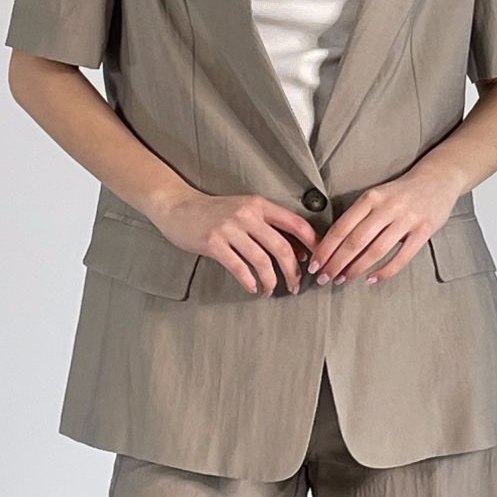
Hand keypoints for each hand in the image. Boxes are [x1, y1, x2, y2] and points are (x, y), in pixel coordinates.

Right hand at [154, 191, 319, 296]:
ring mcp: (230, 228)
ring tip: (271, 291)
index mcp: (259, 204)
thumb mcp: (245, 210)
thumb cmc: (215, 211)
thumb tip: (298, 251)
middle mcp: (247, 214)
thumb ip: (269, 226)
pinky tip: (253, 287)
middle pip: (282, 247)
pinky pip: (239, 267)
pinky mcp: (213, 243)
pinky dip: (250, 281)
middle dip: (293, 271)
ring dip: (272, 281)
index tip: (317, 261)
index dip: (312, 243)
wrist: (179, 207)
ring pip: (262, 261)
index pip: (296, 223)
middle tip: (296, 285)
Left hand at [306, 160, 462, 285]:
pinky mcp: (423, 231)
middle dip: (336, 262)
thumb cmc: (400, 192)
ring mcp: (406, 219)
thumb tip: (333, 244)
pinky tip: (372, 279)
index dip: (326, 248)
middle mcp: (386, 207)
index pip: (342, 227)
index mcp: (370, 198)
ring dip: (357, 268)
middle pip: (355, 241)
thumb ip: (359, 216)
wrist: (437, 179)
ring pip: (376, 250)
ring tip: (344, 279)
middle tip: (324, 278)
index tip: (315, 264)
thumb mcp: (376, 196)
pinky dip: (385, 271)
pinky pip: (402, 256)